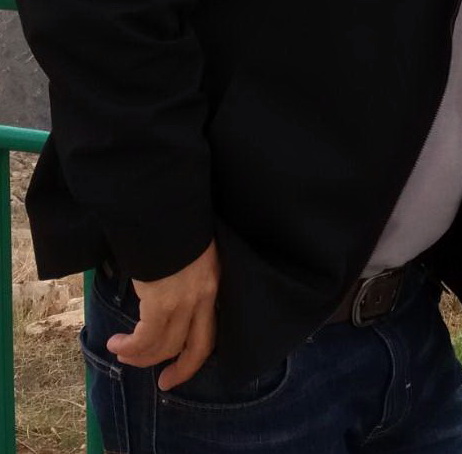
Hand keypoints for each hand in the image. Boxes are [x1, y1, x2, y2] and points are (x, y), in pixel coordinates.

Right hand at [106, 240, 219, 390]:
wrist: (162, 209)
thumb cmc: (170, 226)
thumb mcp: (187, 254)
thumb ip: (184, 277)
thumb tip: (165, 299)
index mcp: (213, 282)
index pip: (212, 329)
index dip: (198, 354)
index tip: (184, 367)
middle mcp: (204, 295)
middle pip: (197, 347)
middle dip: (180, 369)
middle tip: (164, 382)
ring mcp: (184, 299)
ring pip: (166, 345)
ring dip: (141, 356)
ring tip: (122, 352)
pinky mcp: (161, 301)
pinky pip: (147, 337)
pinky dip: (131, 346)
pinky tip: (117, 343)